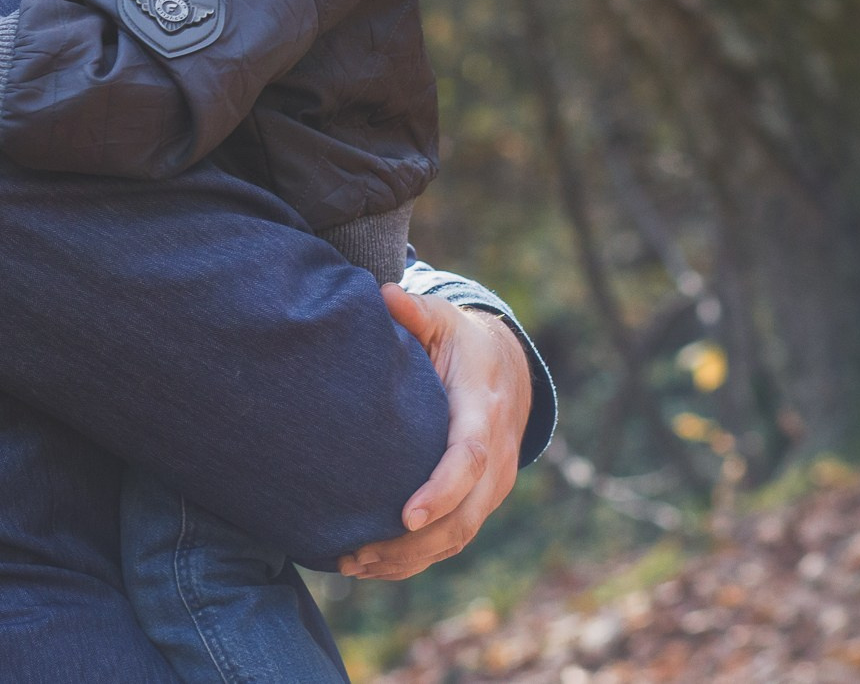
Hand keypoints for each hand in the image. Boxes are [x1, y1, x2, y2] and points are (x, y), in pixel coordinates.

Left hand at [338, 286, 532, 580]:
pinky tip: (372, 565)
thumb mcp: (444, 321)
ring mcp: (494, 485)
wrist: (507, 369)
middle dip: (413, 542)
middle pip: (464, 515)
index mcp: (483, 409)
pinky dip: (415, 560)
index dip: (442, 489)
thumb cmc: (462, 342)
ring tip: (352, 564)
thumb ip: (416, 312)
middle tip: (356, 552)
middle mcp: (498, 456)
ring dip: (407, 558)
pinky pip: (453, 540)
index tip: (406, 515)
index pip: (471, 457)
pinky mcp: (482, 502)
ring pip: (458, 537)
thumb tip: (384, 294)